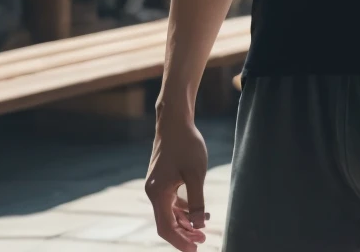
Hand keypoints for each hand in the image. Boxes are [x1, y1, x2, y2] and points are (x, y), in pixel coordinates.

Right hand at [145, 113, 209, 250]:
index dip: (180, 242)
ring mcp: (157, 184)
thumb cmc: (186, 144)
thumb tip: (198, 226)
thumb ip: (196, 202)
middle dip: (184, 233)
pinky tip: (200, 211)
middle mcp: (154, 191)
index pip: (166, 228)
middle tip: (203, 241)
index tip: (194, 250)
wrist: (175, 120)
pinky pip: (172, 200)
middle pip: (167, 222)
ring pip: (170, 212)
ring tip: (205, 229)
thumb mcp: (195, 174)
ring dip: (185, 222)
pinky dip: (184, 208)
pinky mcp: (163, 178)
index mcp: (157, 193)